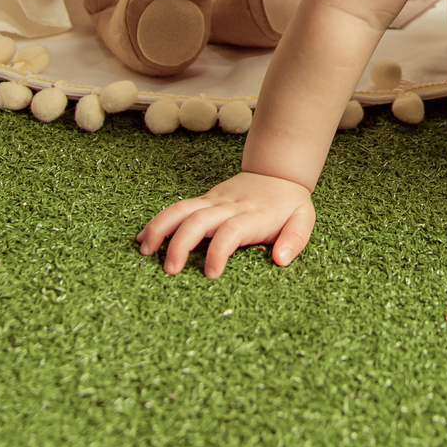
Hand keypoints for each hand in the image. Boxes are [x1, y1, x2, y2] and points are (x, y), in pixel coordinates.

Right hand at [136, 173, 314, 278]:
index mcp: (253, 215)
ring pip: (181, 209)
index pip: (231, 231)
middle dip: (180, 245)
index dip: (218, 252)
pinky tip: (143, 239)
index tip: (211, 275)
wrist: (278, 171)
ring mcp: (213, 201)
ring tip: (144, 252)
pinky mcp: (204, 200)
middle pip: (198, 220)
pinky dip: (158, 222)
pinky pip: (177, 207)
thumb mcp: (303, 219)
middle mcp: (229, 206)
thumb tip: (280, 260)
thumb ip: (295, 239)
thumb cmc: (289, 204)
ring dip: (160, 228)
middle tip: (170, 271)